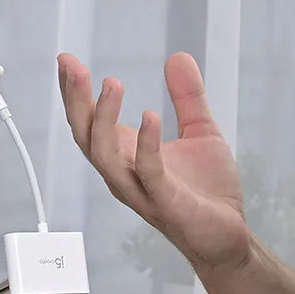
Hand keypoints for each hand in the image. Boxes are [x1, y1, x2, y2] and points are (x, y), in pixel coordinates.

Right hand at [58, 50, 252, 282]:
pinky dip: (146, 144)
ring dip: (104, 119)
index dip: (75, 93)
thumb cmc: (207, 192)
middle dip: (75, 100)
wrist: (228, 236)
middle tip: (72, 66)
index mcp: (127, 155)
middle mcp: (125, 173)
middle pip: (86, 136)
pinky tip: (149, 117)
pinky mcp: (166, 202)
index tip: (67, 60)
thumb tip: (178, 57)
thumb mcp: (201, 131)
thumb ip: (187, 96)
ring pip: (105, 156)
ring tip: (110, 84)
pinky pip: (148, 173)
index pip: (90, 122)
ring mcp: (142, 190)